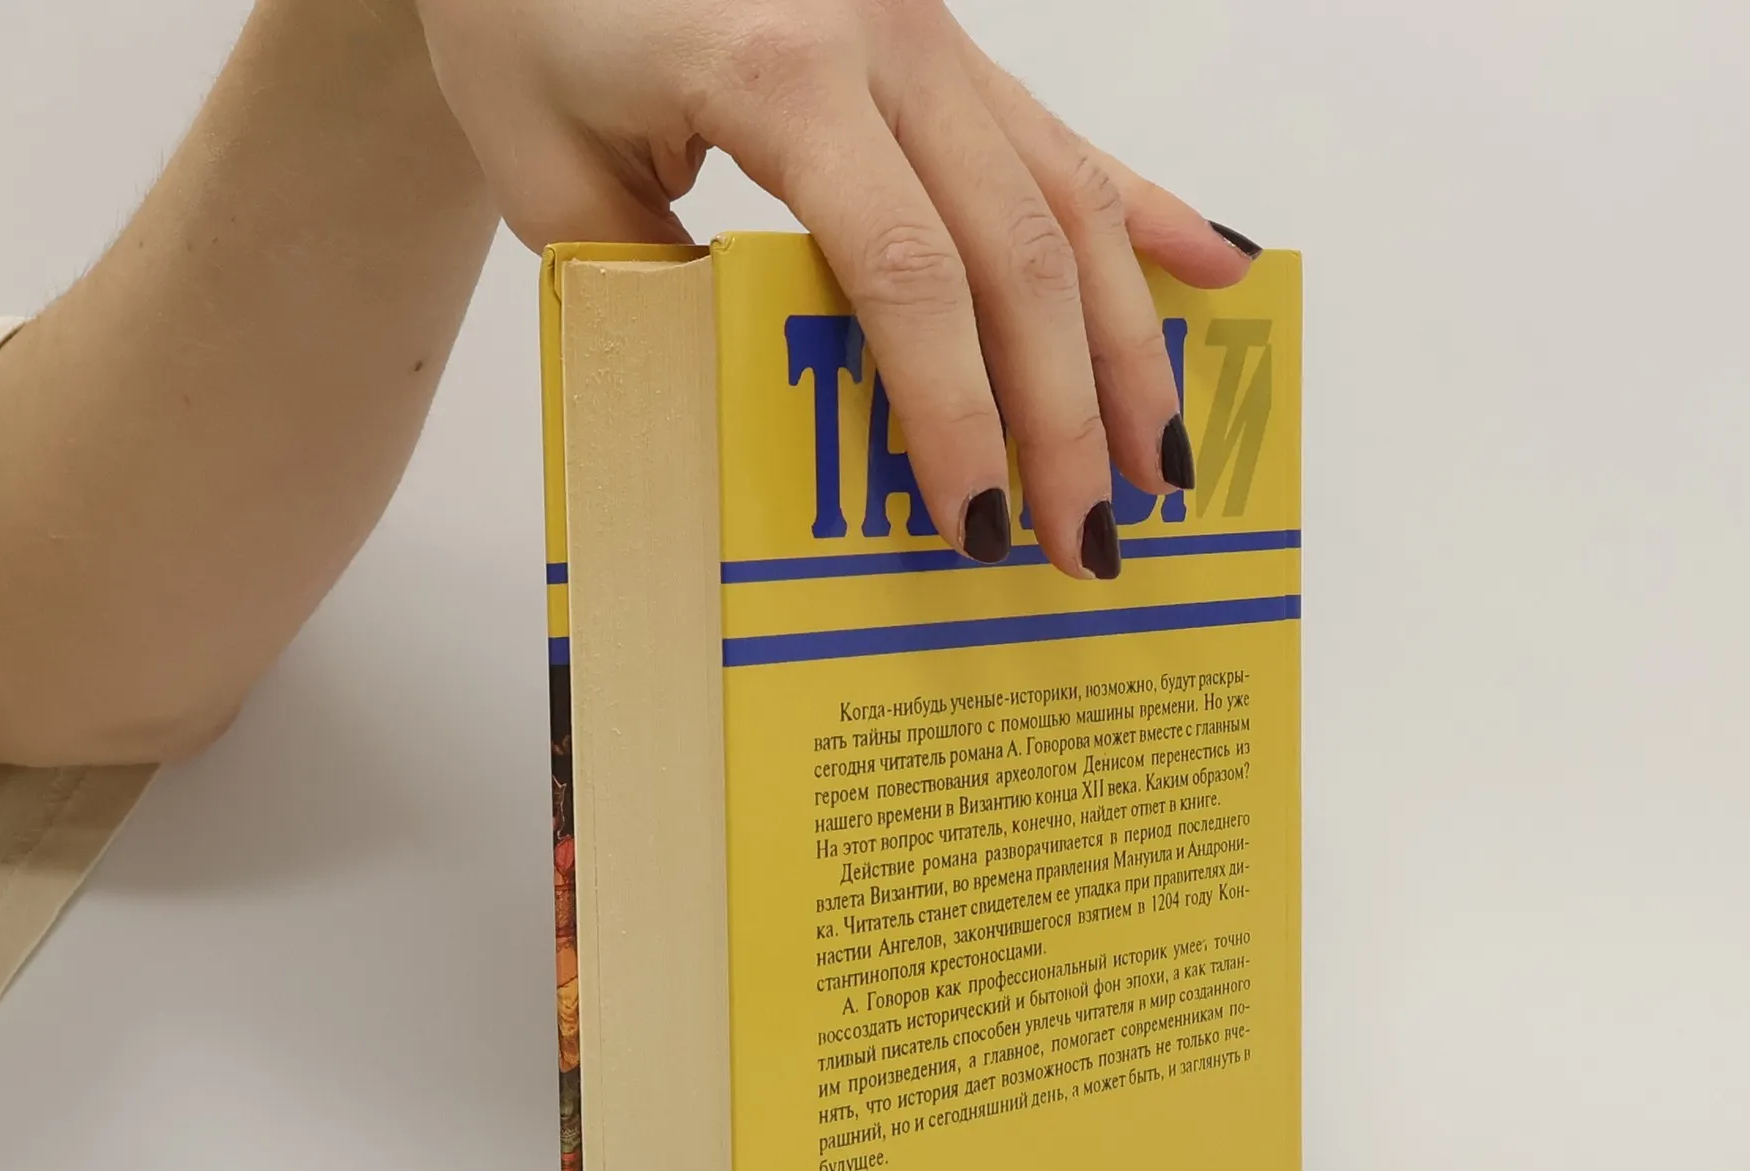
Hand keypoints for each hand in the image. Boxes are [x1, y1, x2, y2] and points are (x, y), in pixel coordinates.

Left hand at [408, 0, 1255, 578]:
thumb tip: (771, 406)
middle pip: (1018, 253)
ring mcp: (932, 31)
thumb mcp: (551, 169)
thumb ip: (658, 293)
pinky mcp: (947, 38)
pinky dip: (1144, 211)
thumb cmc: (530, 6)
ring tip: (1163, 463)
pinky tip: (1218, 268)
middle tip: (1088, 538)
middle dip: (1065, 415)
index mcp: (779, 69)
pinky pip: (1061, 136)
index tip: (975, 522)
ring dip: (1128, 344)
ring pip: (1068, 200)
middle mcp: (886, 37)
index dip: (955, 411)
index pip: (903, 273)